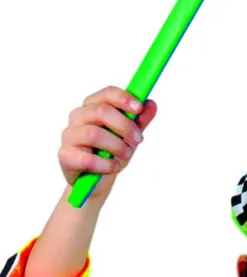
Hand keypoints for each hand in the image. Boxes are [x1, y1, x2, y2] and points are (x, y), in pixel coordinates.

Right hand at [59, 87, 157, 201]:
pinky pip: (88, 159)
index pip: (106, 94)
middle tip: (139, 140)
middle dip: (125, 126)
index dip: (123, 98)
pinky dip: (106, 164)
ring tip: (127, 156)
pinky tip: (113, 167)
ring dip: (117, 146)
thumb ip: (138, 122)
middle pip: (101, 111)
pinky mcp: (65, 155)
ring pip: (95, 134)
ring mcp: (69, 135)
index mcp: (92, 107)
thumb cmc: (110, 155)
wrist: (95, 183)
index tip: (139, 108)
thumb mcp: (128, 138)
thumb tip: (151, 104)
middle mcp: (77, 117)